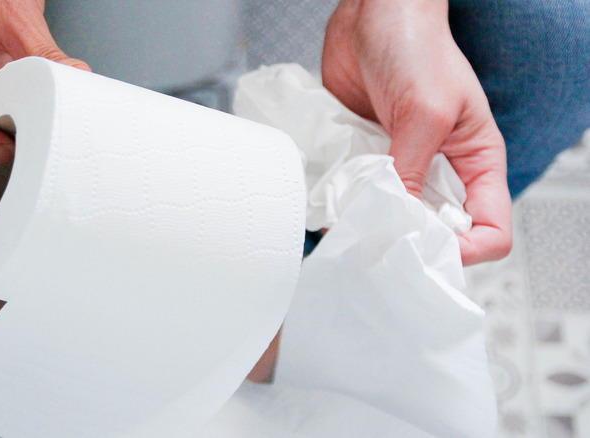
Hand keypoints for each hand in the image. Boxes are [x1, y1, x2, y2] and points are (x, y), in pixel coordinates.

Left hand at [322, 0, 511, 264]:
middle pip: (434, 229)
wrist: (371, 15)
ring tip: (349, 224)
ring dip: (368, 223)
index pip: (489, 226)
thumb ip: (410, 171)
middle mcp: (438, 167)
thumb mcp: (426, 113)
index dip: (466, 250)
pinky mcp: (367, 154)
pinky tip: (332, 200)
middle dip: (409, 242)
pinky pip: (357, 191)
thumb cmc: (417, 46)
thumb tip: (394, 220)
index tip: (429, 253)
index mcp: (475, 160)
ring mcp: (400, 162)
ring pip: (390, 214)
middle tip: (378, 246)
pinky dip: (344, 201)